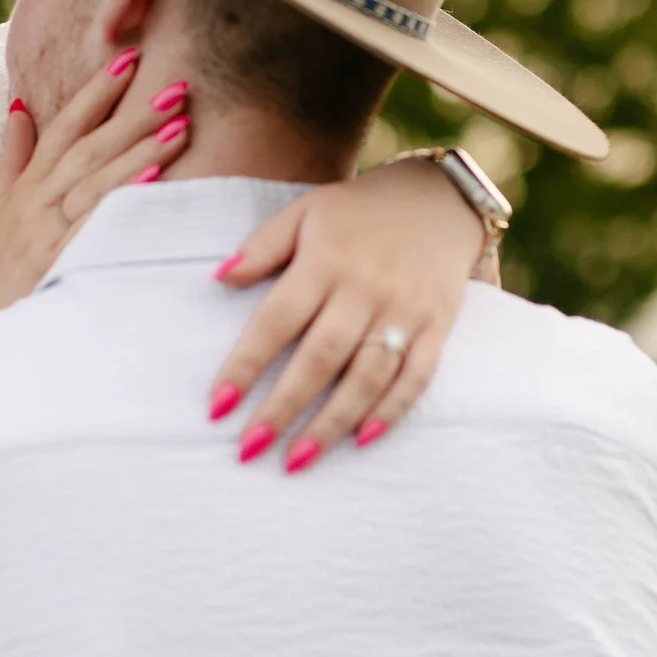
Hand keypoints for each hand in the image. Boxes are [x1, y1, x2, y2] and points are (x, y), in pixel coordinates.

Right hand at [0, 49, 192, 328]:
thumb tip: (19, 107)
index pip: (64, 127)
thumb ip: (14, 160)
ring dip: (139, 149)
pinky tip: (152, 179)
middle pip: (88, 146)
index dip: (96, 92)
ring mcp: (44, 230)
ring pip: (95, 178)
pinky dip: (120, 197)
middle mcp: (35, 202)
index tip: (129, 60)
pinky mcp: (54, 261)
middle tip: (177, 85)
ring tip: (180, 124)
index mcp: (27, 188)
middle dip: (132, 114)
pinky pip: (92, 223)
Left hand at [207, 154, 495, 471]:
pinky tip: (361, 440)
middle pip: (320, 358)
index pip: (276, 321)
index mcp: (325, 261)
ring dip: (331, 423)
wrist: (440, 197)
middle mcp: (365, 289)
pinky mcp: (438, 326)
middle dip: (283, 408)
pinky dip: (392, 410)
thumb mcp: (304, 212)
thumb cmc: (357, 212)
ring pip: (367, 376)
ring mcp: (404, 310)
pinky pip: (417, 376)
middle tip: (249, 449)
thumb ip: (262, 246)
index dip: (245, 366)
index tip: (217, 406)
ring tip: (297, 460)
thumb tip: (219, 279)